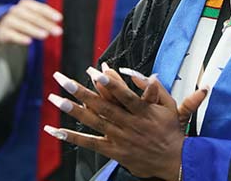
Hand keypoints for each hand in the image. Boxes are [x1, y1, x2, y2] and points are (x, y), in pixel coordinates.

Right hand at [0, 0, 62, 45]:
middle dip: (46, 24)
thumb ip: (44, 20)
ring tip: (45, 35)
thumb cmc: (21, 22)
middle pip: (32, 16)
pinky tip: (29, 41)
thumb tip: (57, 24)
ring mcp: (8, 21)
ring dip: (34, 30)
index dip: (49, 12)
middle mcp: (16, 10)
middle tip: (57, 31)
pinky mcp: (2, 32)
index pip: (39, 7)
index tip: (59, 18)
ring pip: (22, 24)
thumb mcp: (32, 18)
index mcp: (25, 4)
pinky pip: (12, 35)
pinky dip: (20, 38)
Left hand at [47, 66, 207, 179]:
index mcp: (143, 111)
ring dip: (73, 110)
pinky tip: (57, 131)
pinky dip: (73, 137)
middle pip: (102, 106)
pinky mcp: (114, 150)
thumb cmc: (171, 131)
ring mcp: (119, 138)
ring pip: (93, 122)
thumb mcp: (170, 106)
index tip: (96, 71)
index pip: (123, 95)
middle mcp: (129, 124)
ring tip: (56, 100)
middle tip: (63, 80)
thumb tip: (146, 75)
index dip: (109, 83)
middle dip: (81, 92)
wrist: (174, 160)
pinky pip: (90, 143)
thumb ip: (156, 89)